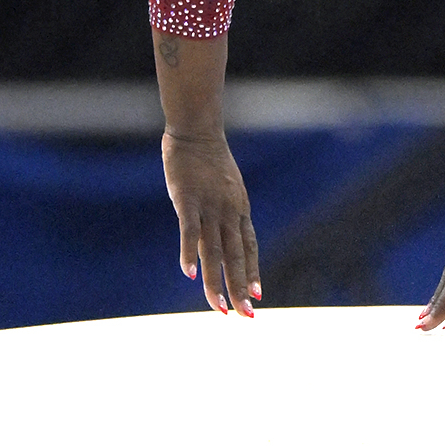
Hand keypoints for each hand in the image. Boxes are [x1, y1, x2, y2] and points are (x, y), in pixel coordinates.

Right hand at [163, 131, 259, 315]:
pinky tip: (189, 275)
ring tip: (219, 309)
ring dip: (217, 283)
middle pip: (235, 257)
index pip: (248, 248)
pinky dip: (189, 254)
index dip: (251, 272)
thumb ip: (227, 209)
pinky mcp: (188, 200)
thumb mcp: (226, 186)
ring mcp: (209, 206)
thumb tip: (228, 228)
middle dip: (239, 288)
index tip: (256, 296)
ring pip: (214, 252)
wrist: (197, 129)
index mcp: (238, 210)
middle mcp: (228, 212)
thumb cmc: (208, 159)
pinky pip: (190, 231)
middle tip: (245, 315)